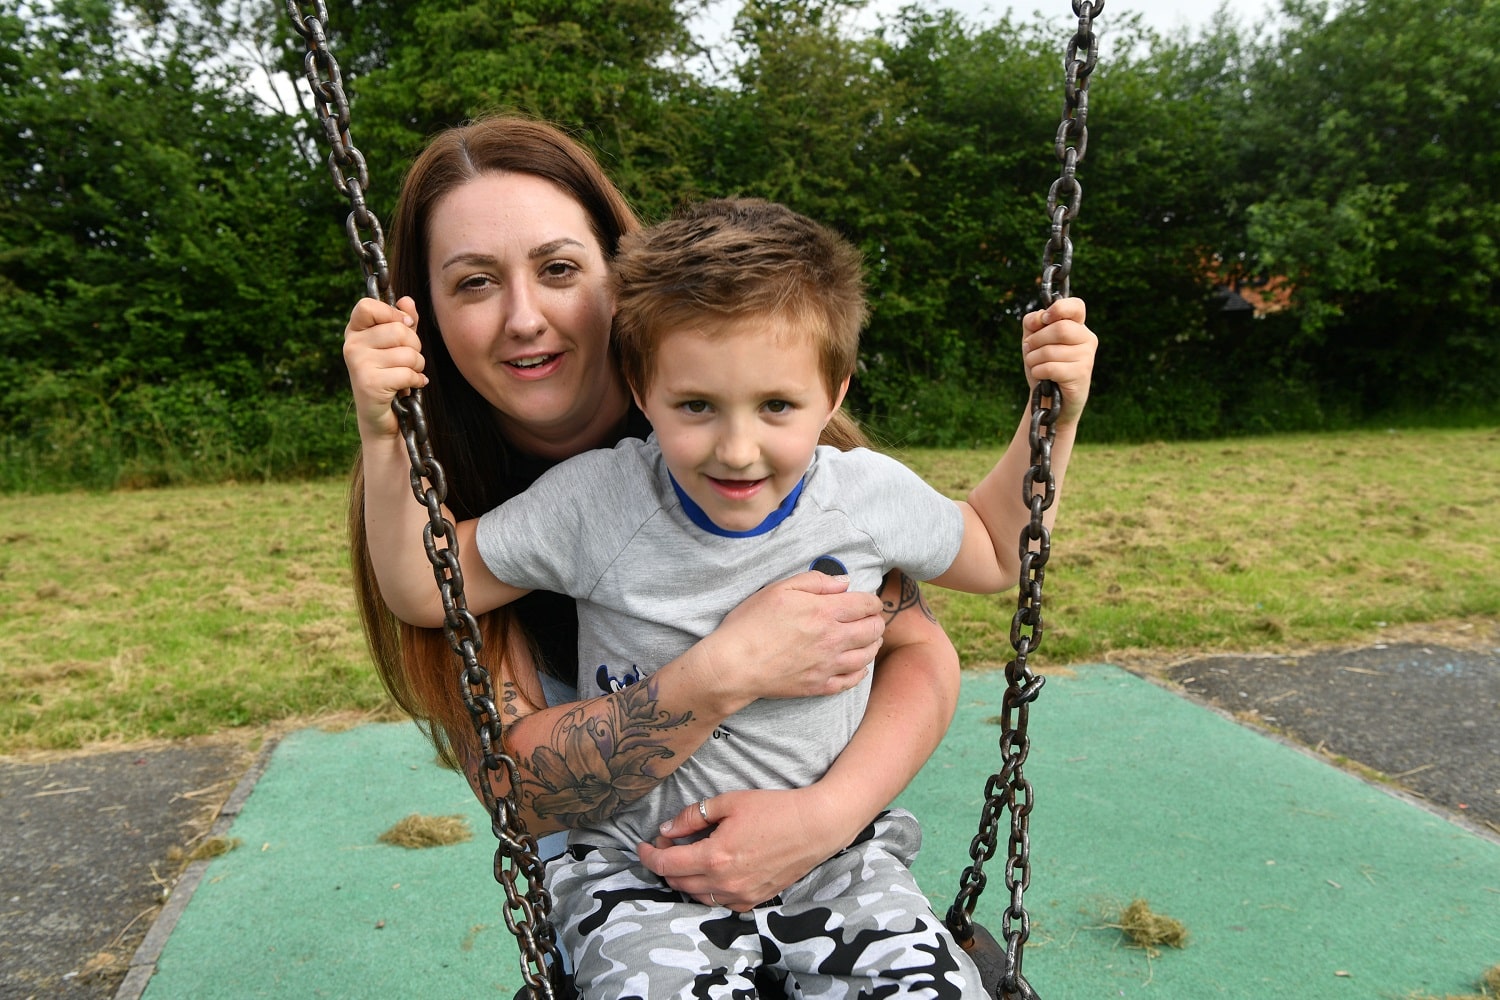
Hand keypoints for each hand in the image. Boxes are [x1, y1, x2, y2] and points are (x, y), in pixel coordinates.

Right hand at [343, 295, 426, 437]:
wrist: (380, 416)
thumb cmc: (390, 374)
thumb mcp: (398, 344)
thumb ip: (403, 321)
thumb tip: (407, 300)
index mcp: (355, 331)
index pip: (367, 305)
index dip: (392, 313)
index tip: (405, 325)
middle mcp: (351, 345)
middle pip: (398, 330)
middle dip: (415, 346)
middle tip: (408, 361)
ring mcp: (358, 364)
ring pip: (408, 353)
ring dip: (417, 366)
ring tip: (406, 375)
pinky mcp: (369, 383)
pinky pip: (407, 373)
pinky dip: (416, 381)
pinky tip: (409, 388)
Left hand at [637, 787, 841, 910]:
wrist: (816, 827)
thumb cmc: (775, 809)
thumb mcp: (730, 802)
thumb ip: (693, 816)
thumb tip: (667, 829)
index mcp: (714, 856)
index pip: (666, 864)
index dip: (649, 855)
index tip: (643, 844)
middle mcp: (724, 882)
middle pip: (676, 883)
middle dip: (664, 864)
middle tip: (669, 842)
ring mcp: (740, 895)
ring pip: (695, 896)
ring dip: (683, 879)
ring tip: (688, 857)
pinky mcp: (754, 900)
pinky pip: (718, 903)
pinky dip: (706, 890)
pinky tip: (712, 871)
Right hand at [691, 571, 884, 713]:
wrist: (734, 664)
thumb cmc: (752, 623)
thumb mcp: (779, 589)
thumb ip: (816, 581)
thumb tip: (844, 583)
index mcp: (825, 612)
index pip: (866, 605)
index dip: (872, 601)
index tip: (869, 601)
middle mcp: (833, 639)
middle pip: (873, 630)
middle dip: (877, 621)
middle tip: (871, 618)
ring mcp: (828, 666)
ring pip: (867, 656)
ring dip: (873, 645)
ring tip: (869, 639)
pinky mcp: (819, 686)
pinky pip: (852, 681)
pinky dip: (860, 671)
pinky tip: (857, 665)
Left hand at [1021, 296, 1096, 425]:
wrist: (1049, 400)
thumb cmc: (1043, 366)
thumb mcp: (1033, 341)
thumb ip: (1033, 323)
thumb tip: (1039, 318)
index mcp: (1078, 326)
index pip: (1076, 306)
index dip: (1058, 308)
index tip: (1044, 319)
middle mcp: (1087, 339)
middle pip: (1060, 328)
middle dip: (1036, 339)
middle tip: (1029, 349)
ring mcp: (1087, 357)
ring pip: (1051, 350)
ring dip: (1033, 358)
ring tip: (1035, 365)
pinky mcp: (1081, 374)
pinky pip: (1051, 367)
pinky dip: (1038, 371)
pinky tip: (1041, 376)